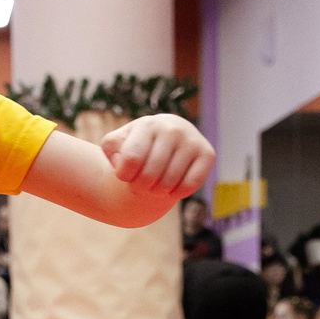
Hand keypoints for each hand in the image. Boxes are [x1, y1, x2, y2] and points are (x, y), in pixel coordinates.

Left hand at [100, 115, 214, 198]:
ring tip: (155, 184)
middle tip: (141, 182)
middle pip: (149, 176)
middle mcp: (172, 128)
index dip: (124, 176)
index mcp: (147, 124)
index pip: (131, 161)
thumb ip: (112, 150)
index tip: (126, 173)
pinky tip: (172, 186)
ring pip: (168, 183)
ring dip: (157, 192)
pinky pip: (189, 186)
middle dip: (140, 187)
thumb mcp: (116, 145)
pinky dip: (176, 193)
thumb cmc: (136, 146)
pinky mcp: (208, 153)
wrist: (164, 140)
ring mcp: (192, 139)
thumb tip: (124, 164)